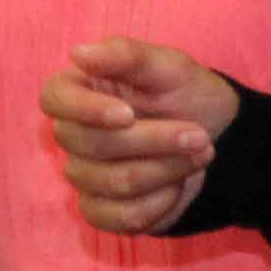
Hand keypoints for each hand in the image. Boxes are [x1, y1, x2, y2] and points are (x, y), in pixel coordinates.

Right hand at [41, 37, 233, 234]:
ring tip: (200, 153)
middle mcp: (71, 134)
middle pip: (90, 146)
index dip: (85, 110)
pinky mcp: (101, 210)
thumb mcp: (166, 65)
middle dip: (154, 141)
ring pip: (113, 182)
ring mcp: (83, 174)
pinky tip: (177, 185)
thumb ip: (125, 55)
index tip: (128, 114)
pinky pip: (121, 217)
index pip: (54, 100)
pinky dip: (160, 203)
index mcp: (77, 90)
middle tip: (198, 136)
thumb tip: (78, 54)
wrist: (216, 135)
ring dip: (167, 170)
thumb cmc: (183, 92)